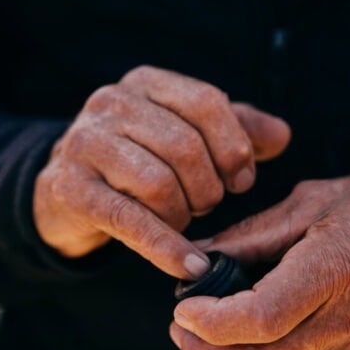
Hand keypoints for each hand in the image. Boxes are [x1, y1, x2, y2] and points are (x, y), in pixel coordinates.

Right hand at [33, 65, 290, 278]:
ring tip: (185, 219)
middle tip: (209, 203)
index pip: (206, 102)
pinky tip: (188, 266)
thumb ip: (238, 130)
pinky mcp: (70, 187)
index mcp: (146, 82)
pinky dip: (166, 249)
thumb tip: (282, 136)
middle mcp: (111, 102)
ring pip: (159, 182)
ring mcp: (84, 143)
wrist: (67, 189)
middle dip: (209, 186)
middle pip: (185, 146)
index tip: (243, 180)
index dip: (234, 146)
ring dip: (184, 213)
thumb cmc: (143, 158)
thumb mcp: (190, 135)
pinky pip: (129, 221)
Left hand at [169, 171, 349, 349]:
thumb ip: (250, 235)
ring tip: (203, 334)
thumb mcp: (310, 203)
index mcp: (330, 272)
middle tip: (179, 330)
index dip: (211, 323)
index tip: (182, 308)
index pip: (260, 319)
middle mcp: (343, 321)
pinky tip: (247, 340)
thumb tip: (197, 255)